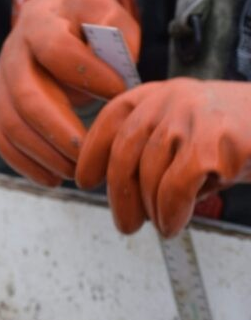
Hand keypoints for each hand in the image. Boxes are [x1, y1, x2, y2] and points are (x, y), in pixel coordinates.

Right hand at [0, 0, 139, 185]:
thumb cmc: (88, 21)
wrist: (54, 18)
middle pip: (26, 96)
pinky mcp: (0, 105)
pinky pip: (2, 139)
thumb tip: (121, 80)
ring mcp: (1, 81)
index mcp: (40, 22)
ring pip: (10, 123)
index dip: (89, 75)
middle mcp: (12, 52)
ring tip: (77, 171)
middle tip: (91, 154)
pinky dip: (25, 164)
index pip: (56, 51)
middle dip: (60, 132)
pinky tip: (54, 178)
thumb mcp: (109, 14)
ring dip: (43, 153)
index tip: (123, 94)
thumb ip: (121, 38)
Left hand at [76, 79, 250, 236]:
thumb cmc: (247, 135)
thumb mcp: (197, 134)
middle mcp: (170, 99)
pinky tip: (175, 224)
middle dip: (119, 193)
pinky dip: (170, 211)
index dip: (93, 151)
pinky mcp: (211, 144)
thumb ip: (164, 152)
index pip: (112, 118)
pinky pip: (174, 187)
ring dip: (150, 208)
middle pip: (125, 151)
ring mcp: (190, 118)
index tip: (85, 180)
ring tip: (161, 226)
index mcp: (162, 93)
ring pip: (148, 173)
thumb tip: (131, 194)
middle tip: (125, 223)